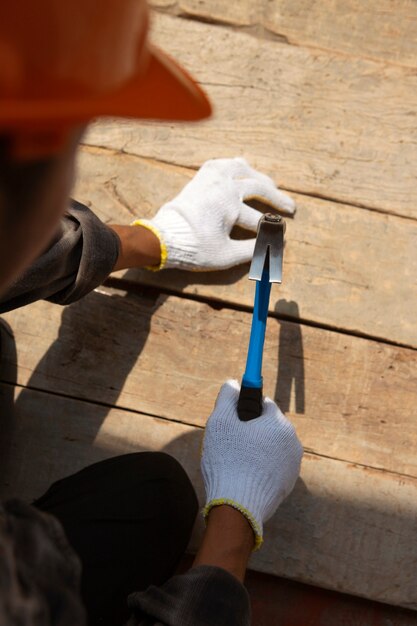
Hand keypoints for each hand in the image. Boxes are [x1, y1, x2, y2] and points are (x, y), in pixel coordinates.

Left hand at [133, 158, 294, 270]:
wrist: (163, 238)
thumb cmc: (194, 248)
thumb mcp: (225, 255)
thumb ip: (252, 251)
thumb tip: (273, 248)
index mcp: (230, 204)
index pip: (260, 218)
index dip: (273, 230)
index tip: (282, 238)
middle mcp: (223, 185)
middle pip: (258, 187)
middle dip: (277, 199)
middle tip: (291, 208)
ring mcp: (211, 177)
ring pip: (243, 168)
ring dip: (259, 177)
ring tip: (271, 184)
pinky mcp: (201, 176)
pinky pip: (224, 163)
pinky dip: (237, 166)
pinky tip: (243, 171)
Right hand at [201, 380, 302, 548]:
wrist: (238, 507)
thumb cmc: (228, 460)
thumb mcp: (220, 422)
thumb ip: (227, 397)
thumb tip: (233, 384)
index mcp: (279, 423)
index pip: (263, 403)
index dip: (245, 408)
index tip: (233, 416)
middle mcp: (292, 442)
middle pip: (268, 426)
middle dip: (251, 430)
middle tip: (230, 442)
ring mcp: (292, 465)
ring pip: (270, 447)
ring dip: (256, 449)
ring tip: (235, 461)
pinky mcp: (288, 484)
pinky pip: (272, 466)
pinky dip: (260, 467)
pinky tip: (243, 475)